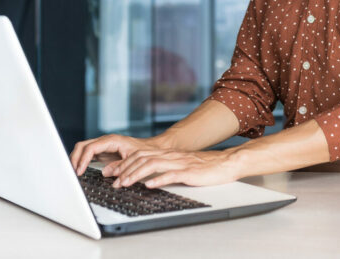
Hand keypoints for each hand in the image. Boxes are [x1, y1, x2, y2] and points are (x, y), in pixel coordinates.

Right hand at [70, 134, 168, 174]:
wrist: (152, 149)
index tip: (79, 171)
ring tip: (73, 173)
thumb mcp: (134, 160)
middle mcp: (105, 141)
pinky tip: (79, 171)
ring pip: (83, 149)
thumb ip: (120, 166)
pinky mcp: (103, 152)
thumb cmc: (145, 153)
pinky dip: (81, 161)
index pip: (91, 147)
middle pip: (83, 146)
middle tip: (72, 173)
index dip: (83, 159)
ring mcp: (103, 146)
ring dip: (76, 159)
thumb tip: (105, 173)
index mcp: (112, 140)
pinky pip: (88, 154)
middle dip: (75, 158)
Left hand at [108, 149, 242, 188]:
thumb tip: (148, 178)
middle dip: (125, 169)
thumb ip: (166, 168)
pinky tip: (150, 185)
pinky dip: (159, 180)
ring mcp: (180, 163)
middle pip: (142, 158)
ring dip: (136, 174)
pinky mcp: (189, 172)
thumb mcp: (181, 165)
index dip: (125, 163)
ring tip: (125, 183)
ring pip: (153, 165)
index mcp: (168, 154)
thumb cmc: (205, 167)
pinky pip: (171, 175)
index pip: (141, 155)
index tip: (113, 172)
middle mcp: (171, 156)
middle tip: (113, 180)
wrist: (226, 163)